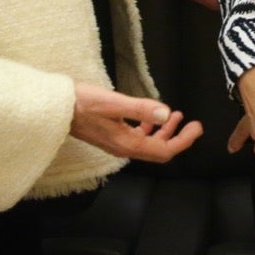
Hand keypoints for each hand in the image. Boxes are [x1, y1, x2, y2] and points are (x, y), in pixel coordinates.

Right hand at [70, 82, 202, 162]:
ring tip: (177, 117)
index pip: (163, 151)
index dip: (183, 141)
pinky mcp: (111, 135)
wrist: (58, 109)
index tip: (197, 128)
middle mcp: (124, 148)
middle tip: (193, 124)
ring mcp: (117, 142)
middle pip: (158, 151)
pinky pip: (137, 137)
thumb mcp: (114, 103)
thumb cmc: (83, 103)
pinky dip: (150, 129)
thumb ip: (141, 108)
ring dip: (165, 133)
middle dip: (178, 139)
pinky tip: (152, 117)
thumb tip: (167, 113)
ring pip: (148, 145)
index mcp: (127, 144)